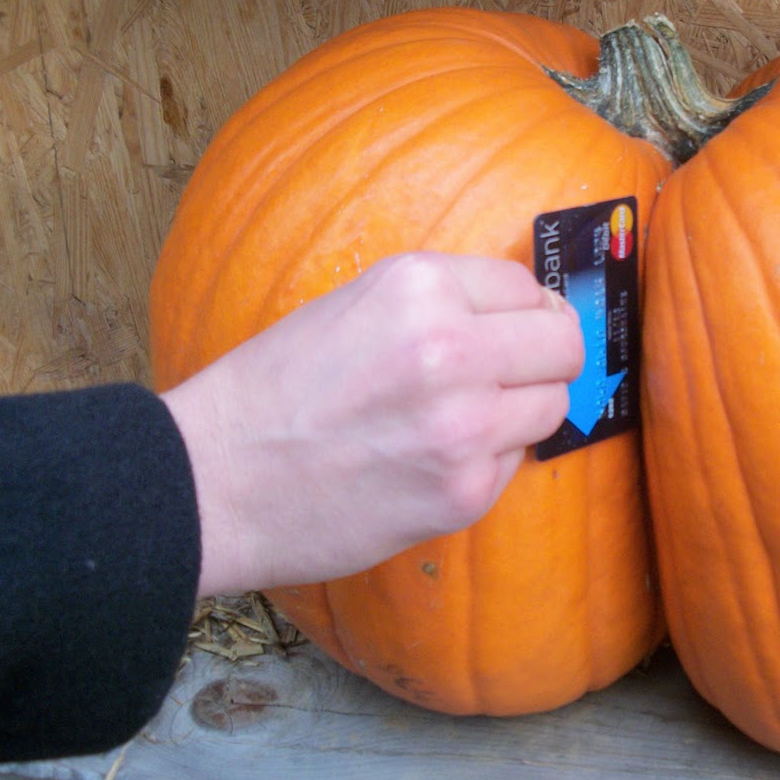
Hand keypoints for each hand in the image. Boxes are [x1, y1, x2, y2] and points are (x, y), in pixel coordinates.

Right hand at [160, 252, 583, 596]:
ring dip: (518, 413)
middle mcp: (452, 348)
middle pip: (565, 345)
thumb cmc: (273, 391)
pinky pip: (512, 464)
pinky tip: (429, 462)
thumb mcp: (354, 305)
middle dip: (545, 358)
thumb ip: (439, 302)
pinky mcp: (464, 492)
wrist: (214, 482)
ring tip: (458, 421)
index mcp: (420, 287)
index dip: (523, 312)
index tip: (516, 329)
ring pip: (551, 407)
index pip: (528, 288)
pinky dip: (483, 463)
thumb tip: (525, 312)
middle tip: (513, 373)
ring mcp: (464, 426)